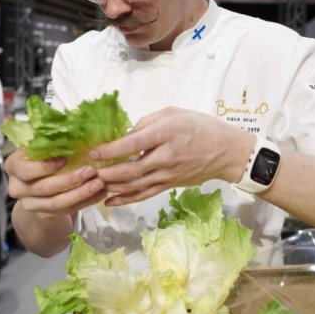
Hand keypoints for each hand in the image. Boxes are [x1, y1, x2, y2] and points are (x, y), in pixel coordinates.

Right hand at [4, 149, 106, 219]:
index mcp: (14, 166)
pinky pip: (66, 211)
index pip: (26, 170)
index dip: (45, 167)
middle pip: (44, 188)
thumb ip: (50, 139)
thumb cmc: (42, 156)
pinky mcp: (43, 215)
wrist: (37, 180)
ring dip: (81, 194)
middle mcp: (17, 188)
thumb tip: (70, 125)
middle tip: (91, 171)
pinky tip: (100, 194)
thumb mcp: (41, 145)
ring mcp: (30, 204)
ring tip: (99, 184)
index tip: (65, 160)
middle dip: (70, 180)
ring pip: (56, 203)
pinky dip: (85, 202)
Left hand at [89, 107, 253, 205]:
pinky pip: (144, 194)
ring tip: (92, 184)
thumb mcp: (174, 113)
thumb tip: (125, 135)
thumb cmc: (200, 127)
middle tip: (87, 171)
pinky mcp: (169, 185)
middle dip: (105, 172)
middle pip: (129, 169)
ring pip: (134, 185)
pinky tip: (109, 201)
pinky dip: (125, 199)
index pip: (133, 144)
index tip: (93, 152)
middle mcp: (166, 157)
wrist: (227, 151)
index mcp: (166, 134)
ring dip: (111, 186)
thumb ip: (147, 122)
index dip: (110, 150)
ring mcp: (167, 174)